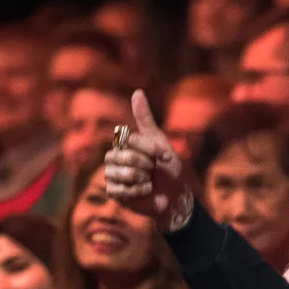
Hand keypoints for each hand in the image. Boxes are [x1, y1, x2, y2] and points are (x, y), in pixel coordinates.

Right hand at [104, 91, 192, 231]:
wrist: (176, 197)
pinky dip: (137, 192)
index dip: (148, 149)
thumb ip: (145, 119)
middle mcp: (115, 157)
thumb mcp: (160, 141)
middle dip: (144, 165)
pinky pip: (119, 189)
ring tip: (148, 181)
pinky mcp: (114, 192)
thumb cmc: (169, 169)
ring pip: (120, 173)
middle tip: (152, 170)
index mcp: (124, 143)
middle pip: (122, 156)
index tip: (164, 156)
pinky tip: (144, 192)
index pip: (127, 139)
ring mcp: (112, 175)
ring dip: (141, 179)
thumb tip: (137, 91)